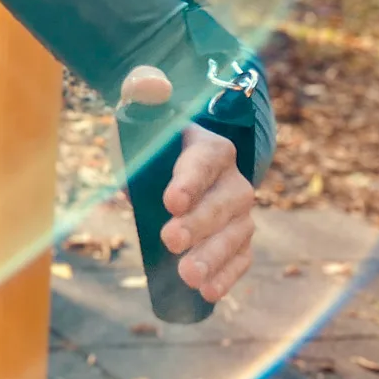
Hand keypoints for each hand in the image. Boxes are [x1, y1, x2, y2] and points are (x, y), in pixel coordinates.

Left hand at [118, 65, 256, 302]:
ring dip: (213, 257)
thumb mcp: (139, 111)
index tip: (170, 201)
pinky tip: (208, 292)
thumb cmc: (148, 136)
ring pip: (236, 234)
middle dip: (200, 224)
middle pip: (226, 202)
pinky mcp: (234, 240)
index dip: (191, 180)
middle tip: (170, 240)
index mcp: (209, 146)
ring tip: (188, 276)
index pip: (207, 160)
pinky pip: (239, 258)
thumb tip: (151, 85)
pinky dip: (227, 276)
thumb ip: (143, 92)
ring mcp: (237, 213)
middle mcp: (231, 180)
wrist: (159, 163)